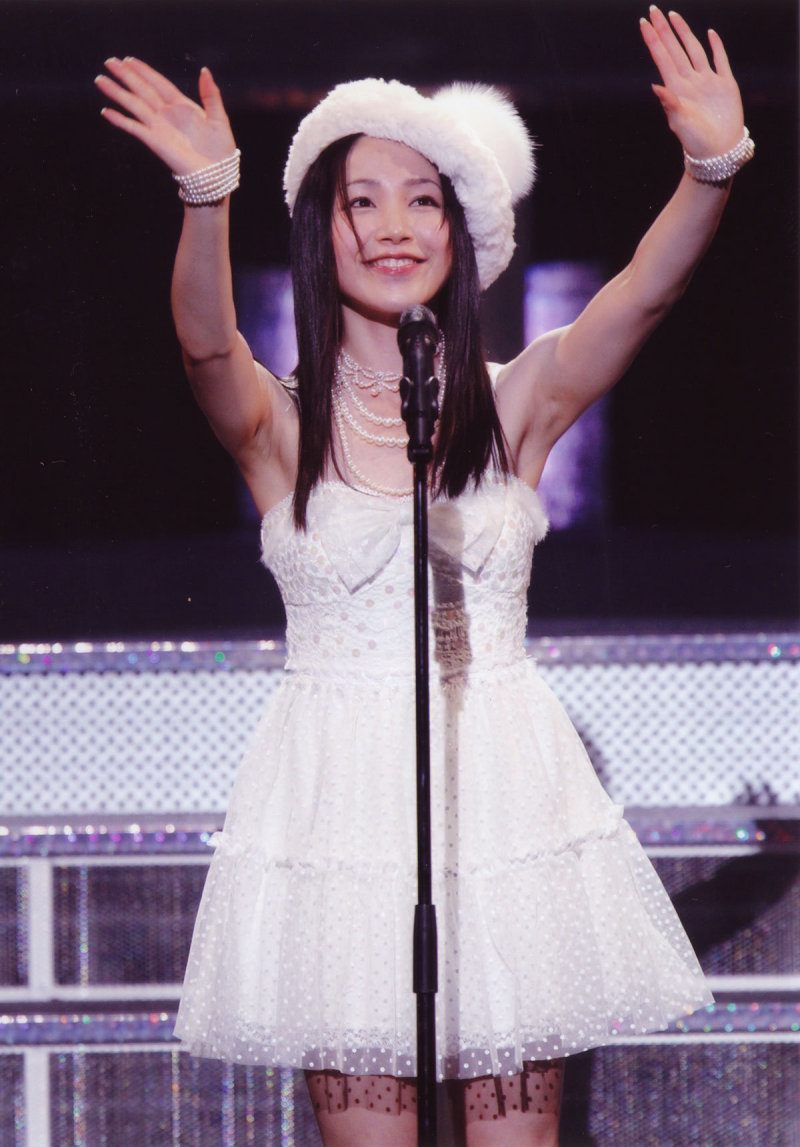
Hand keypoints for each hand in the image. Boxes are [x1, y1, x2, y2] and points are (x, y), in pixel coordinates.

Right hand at [95, 59, 236, 174]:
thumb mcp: (219, 118)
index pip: (159, 83)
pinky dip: (121, 120)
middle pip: (142, 90)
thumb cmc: (221, 150)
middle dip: (126, 76)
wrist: (217, 176)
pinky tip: (106, 112)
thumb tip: (205, 70)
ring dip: (117, 93)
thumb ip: (211, 94)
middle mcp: (167, 115)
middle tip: (109, 62)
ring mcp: (159, 128)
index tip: (129, 60)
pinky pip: (135, 128)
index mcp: (182, 106)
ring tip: (101, 80)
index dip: (144, 71)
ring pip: (134, 105)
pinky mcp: (155, 142)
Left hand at [640, 6, 744, 157]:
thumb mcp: (680, 122)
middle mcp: (690, 81)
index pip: (662, 57)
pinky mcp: (725, 85)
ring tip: (673, 16)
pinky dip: (716, 46)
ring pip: (694, 50)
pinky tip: (709, 34)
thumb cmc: (696, 142)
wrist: (718, 152)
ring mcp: (707, 81)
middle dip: (664, 29)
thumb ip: (669, 103)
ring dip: (684, 33)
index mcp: (676, 89)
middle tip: (653, 9)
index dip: (653, 40)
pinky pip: (720, 60)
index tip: (643, 22)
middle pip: (675, 48)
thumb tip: (655, 85)